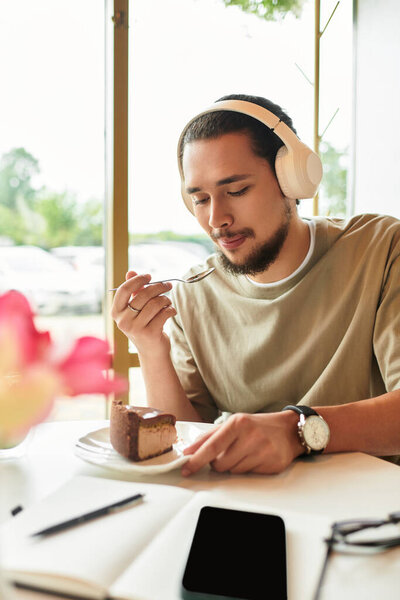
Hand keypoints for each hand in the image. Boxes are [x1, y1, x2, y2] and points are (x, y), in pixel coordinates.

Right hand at [111, 270, 175, 357]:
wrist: (151, 351)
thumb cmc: (143, 325)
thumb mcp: (135, 309)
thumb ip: (133, 291)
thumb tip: (131, 272)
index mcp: (116, 312)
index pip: (124, 290)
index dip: (137, 280)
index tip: (149, 276)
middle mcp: (123, 321)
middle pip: (143, 295)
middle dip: (158, 287)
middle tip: (168, 285)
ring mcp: (136, 328)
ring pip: (155, 303)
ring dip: (166, 299)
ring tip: (168, 301)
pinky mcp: (150, 334)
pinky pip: (164, 313)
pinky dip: (170, 309)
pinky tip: (171, 311)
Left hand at [181, 411, 303, 475]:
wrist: (288, 430)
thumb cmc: (257, 426)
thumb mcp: (233, 423)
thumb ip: (209, 437)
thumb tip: (189, 451)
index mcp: (238, 423)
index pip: (212, 446)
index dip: (197, 459)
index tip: (186, 467)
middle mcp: (250, 436)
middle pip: (220, 464)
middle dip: (219, 462)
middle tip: (229, 452)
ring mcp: (262, 451)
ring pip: (233, 471)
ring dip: (234, 465)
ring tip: (245, 452)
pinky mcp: (271, 464)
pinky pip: (248, 474)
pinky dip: (247, 468)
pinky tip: (255, 457)